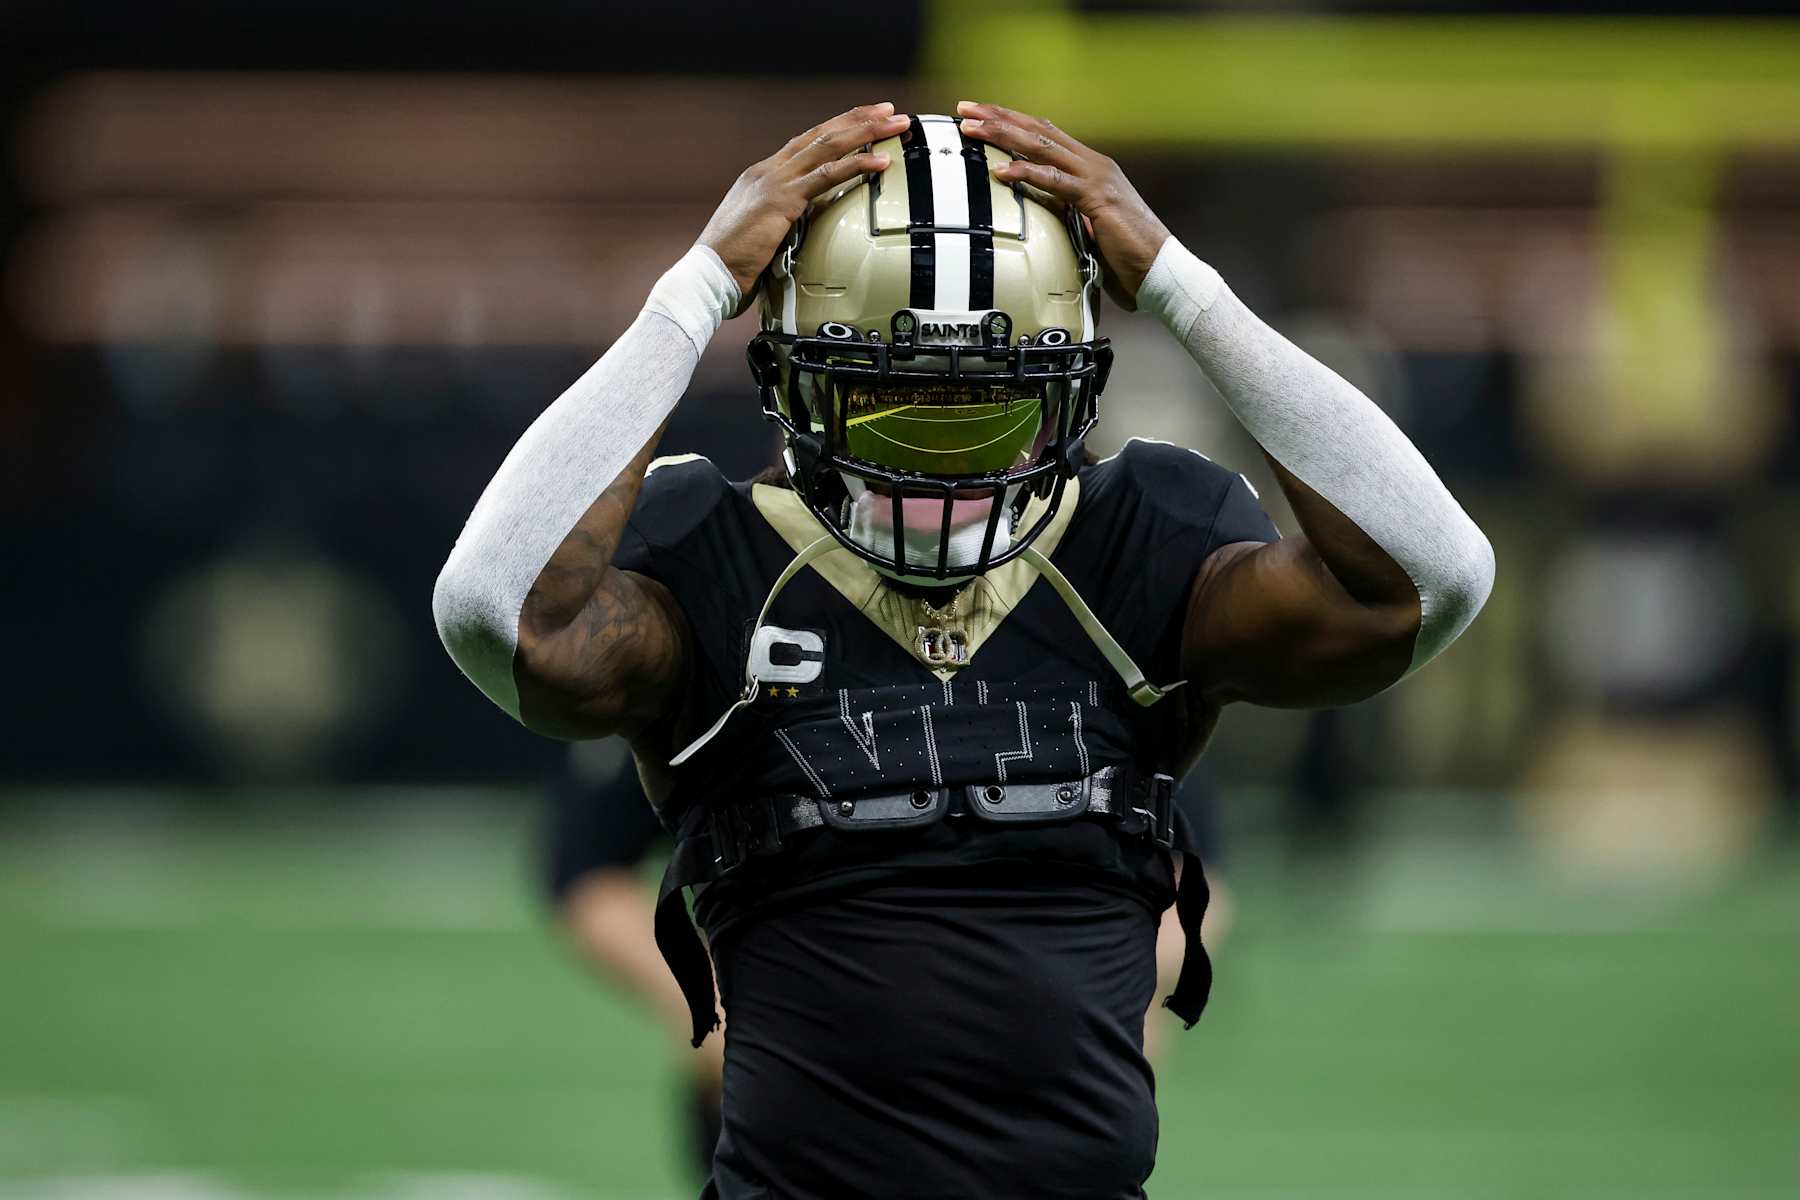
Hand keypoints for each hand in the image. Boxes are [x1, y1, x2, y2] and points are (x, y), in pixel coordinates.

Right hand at [698, 102, 908, 304]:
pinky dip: (856, 165)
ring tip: (894, 124)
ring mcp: (774, 182)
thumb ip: (785, 222)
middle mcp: (768, 171)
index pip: (806, 143)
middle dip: (858, 119)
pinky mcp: (781, 199)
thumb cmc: (733, 265)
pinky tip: (879, 161)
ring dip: (866, 132)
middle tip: (888, 110)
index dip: (837, 129)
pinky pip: (826, 176)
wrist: (708, 276)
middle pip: (821, 135)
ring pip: (828, 146)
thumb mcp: (763, 234)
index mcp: (763, 177)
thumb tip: (805, 228)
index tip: (863, 120)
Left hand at [956, 101, 1169, 309]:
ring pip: (1041, 147)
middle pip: (1038, 130)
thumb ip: (1064, 209)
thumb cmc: (1125, 254)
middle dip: (999, 117)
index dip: (1012, 120)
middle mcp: (1093, 164)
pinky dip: (1026, 174)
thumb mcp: (1087, 224)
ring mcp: (1096, 178)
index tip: (980, 114)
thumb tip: (1037, 211)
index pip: (1045, 133)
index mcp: (1090, 167)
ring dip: (1004, 135)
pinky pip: (1055, 181)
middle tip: (966, 108)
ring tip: (974, 128)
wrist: (1160, 268)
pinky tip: (1002, 171)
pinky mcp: (1097, 199)